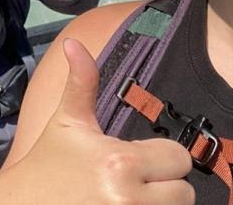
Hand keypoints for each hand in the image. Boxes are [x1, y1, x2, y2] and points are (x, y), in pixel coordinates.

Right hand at [0, 39, 193, 204]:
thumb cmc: (48, 163)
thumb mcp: (67, 122)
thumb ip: (82, 82)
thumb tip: (73, 44)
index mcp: (121, 161)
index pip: (179, 159)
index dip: (162, 159)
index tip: (139, 161)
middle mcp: (130, 197)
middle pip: (184, 193)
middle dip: (165, 187)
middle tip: (138, 183)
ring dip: (160, 204)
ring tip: (135, 198)